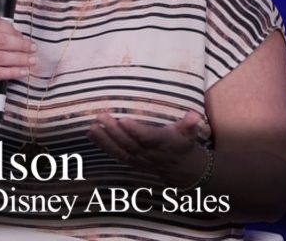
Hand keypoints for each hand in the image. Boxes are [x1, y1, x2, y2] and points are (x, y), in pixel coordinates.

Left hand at [88, 110, 211, 186]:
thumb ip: (190, 124)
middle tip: (101, 116)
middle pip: (129, 143)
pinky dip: (102, 145)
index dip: (136, 130)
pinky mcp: (130, 160)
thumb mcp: (190, 134)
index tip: (124, 120)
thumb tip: (194, 115)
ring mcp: (137, 158)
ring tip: (92, 126)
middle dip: (114, 131)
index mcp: (162, 143)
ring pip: (119, 149)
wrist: (181, 169)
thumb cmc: (183, 144)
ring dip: (104, 139)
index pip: (147, 137)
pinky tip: (91, 134)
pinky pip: (114, 153)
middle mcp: (148, 152)